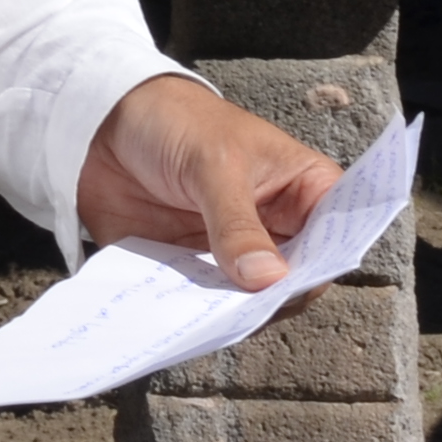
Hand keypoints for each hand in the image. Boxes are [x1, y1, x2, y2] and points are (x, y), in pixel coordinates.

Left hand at [74, 74, 339, 293]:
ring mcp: (237, 256)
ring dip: (233, 315)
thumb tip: (266, 280)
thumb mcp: (214, 164)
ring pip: (251, 304)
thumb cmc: (177, 123)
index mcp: (304, 191)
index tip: (300, 283)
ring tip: (210, 318)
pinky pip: (204, 307)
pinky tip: (182, 318)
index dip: (326, 264)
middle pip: (297, 282)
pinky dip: (195, 316)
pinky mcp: (195, 272)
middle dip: (275, 299)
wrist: (105, 125)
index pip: (336, 237)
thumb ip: (237, 223)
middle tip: (248, 306)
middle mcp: (278, 230)